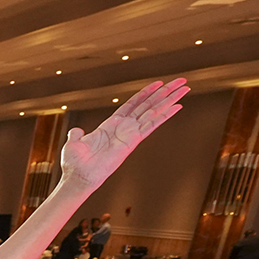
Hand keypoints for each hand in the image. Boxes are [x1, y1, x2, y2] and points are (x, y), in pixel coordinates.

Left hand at [60, 79, 189, 190]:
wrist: (78, 176)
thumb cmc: (75, 164)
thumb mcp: (74, 143)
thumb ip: (77, 134)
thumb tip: (76, 131)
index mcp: (111, 125)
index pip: (132, 105)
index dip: (145, 93)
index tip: (158, 83)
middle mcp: (125, 128)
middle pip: (149, 105)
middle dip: (165, 92)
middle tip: (181, 82)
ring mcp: (130, 133)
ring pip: (154, 111)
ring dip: (170, 99)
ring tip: (184, 88)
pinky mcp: (133, 141)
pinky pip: (152, 125)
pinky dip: (165, 115)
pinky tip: (177, 106)